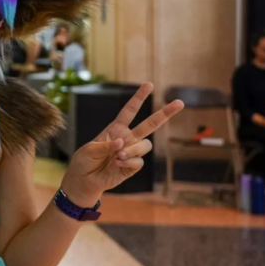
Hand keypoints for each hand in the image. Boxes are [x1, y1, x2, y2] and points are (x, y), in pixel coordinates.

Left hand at [61, 83, 183, 207]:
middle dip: (165, 113)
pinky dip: (128, 162)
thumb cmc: (84, 161)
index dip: (139, 98)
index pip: (130, 111)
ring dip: (133, 150)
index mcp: (115, 129)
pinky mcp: (132, 166)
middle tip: (180, 103)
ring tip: (117, 156)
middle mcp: (127, 138)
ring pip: (145, 145)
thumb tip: (122, 143)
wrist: (84, 180)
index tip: (149, 85)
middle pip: (150, 124)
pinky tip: (117, 164)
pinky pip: (139, 161)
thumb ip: (105, 145)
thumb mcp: (89, 149)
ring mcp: (131, 152)